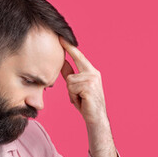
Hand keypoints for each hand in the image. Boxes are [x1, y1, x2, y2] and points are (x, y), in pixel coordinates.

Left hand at [59, 37, 119, 156]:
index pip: (78, 57)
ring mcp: (92, 80)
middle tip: (77, 90)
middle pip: (70, 74)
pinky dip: (74, 98)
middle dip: (71, 87)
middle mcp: (93, 73)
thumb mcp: (76, 87)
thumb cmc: (86, 104)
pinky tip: (82, 103)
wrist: (96, 119)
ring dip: (71, 94)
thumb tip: (61, 63)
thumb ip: (70, 74)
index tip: (60, 37)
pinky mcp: (88, 87)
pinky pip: (71, 89)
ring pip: (69, 83)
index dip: (69, 47)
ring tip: (81, 100)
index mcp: (91, 71)